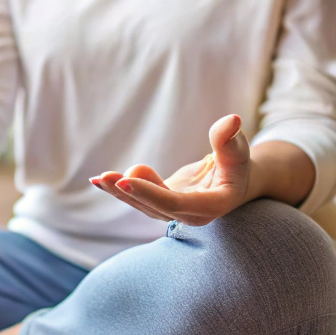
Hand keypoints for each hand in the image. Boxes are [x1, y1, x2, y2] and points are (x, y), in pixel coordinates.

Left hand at [90, 114, 250, 226]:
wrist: (235, 178)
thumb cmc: (237, 163)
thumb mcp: (237, 150)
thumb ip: (230, 139)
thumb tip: (233, 120)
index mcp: (211, 206)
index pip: (175, 203)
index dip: (151, 192)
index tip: (126, 180)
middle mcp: (190, 214)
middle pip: (154, 206)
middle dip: (129, 192)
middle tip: (106, 177)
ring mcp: (173, 211)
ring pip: (142, 204)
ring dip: (118, 191)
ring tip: (99, 178)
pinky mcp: (161, 203)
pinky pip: (138, 198)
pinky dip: (118, 190)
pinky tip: (97, 180)